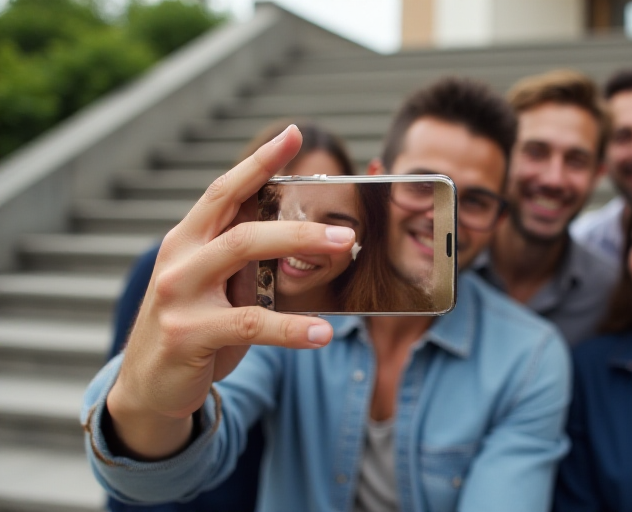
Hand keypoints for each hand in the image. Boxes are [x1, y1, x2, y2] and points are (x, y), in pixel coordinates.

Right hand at [106, 125, 354, 458]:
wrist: (147, 387)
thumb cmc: (192, 329)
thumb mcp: (215, 287)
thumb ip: (244, 261)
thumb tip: (298, 234)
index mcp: (187, 240)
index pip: (224, 191)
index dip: (259, 162)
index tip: (293, 134)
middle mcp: (179, 259)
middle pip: (240, 224)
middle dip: (295, 221)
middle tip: (343, 229)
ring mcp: (179, 295)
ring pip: (242, 256)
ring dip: (298, 248)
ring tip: (342, 250)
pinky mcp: (188, 334)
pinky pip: (249, 324)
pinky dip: (291, 329)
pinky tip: (322, 332)